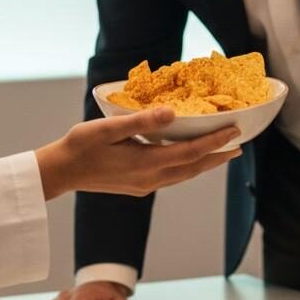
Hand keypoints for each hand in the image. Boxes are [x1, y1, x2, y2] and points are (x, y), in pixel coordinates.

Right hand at [35, 106, 240, 198]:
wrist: (61, 172)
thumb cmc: (81, 145)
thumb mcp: (109, 128)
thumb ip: (141, 121)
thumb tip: (171, 113)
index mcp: (146, 163)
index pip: (191, 153)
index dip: (215, 142)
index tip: (235, 131)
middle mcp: (150, 179)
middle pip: (193, 168)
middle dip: (217, 156)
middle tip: (238, 145)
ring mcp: (144, 185)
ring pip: (183, 175)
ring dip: (204, 163)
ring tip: (220, 151)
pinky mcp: (138, 186)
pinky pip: (172, 176)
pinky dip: (187, 166)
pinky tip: (188, 158)